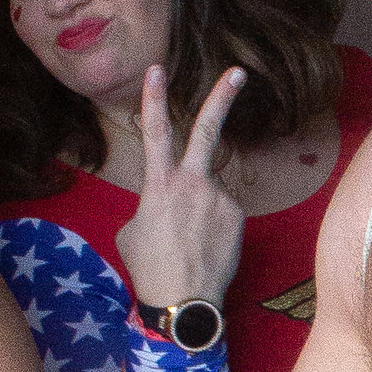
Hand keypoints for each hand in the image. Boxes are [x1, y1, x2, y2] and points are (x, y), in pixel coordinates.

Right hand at [123, 66, 246, 314]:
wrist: (185, 303)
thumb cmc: (150, 267)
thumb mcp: (133, 230)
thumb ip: (152, 203)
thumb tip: (169, 201)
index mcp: (159, 185)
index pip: (154, 133)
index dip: (154, 99)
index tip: (157, 69)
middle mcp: (193, 184)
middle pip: (207, 130)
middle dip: (222, 97)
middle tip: (238, 71)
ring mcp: (220, 198)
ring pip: (209, 187)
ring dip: (200, 206)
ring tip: (189, 240)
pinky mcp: (237, 214)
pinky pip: (223, 207)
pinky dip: (213, 221)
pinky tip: (205, 245)